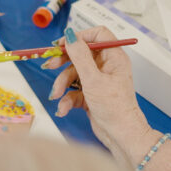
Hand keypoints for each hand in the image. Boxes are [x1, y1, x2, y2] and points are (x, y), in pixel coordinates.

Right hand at [45, 26, 151, 160]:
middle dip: (63, 62)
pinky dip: (67, 99)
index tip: (62, 44)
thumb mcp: (93, 79)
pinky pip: (74, 90)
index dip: (79, 37)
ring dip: (62, 85)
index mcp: (113, 57)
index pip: (97, 35)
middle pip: (80, 54)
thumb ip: (80, 56)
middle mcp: (106, 66)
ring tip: (56, 96)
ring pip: (74, 74)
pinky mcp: (91, 95)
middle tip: (49, 66)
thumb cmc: (115, 107)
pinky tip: (63, 109)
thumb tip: (70, 35)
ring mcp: (98, 81)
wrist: (120, 135)